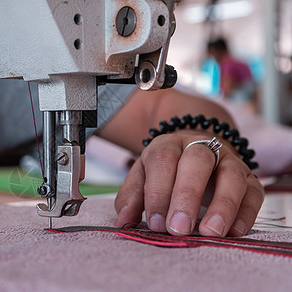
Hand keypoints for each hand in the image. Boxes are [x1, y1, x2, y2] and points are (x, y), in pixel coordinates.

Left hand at [114, 132, 263, 236]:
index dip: (158, 192)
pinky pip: (253, 192)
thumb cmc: (164, 171)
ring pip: (231, 175)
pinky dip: (246, 212)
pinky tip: (234, 232)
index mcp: (169, 145)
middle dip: (187, 196)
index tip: (155, 223)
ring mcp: (228, 160)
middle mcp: (200, 147)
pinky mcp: (248, 178)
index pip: (163, 160)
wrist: (193, 151)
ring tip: (210, 232)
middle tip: (178, 227)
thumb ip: (132, 198)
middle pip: (197, 162)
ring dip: (222, 205)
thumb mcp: (142, 178)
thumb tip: (124, 221)